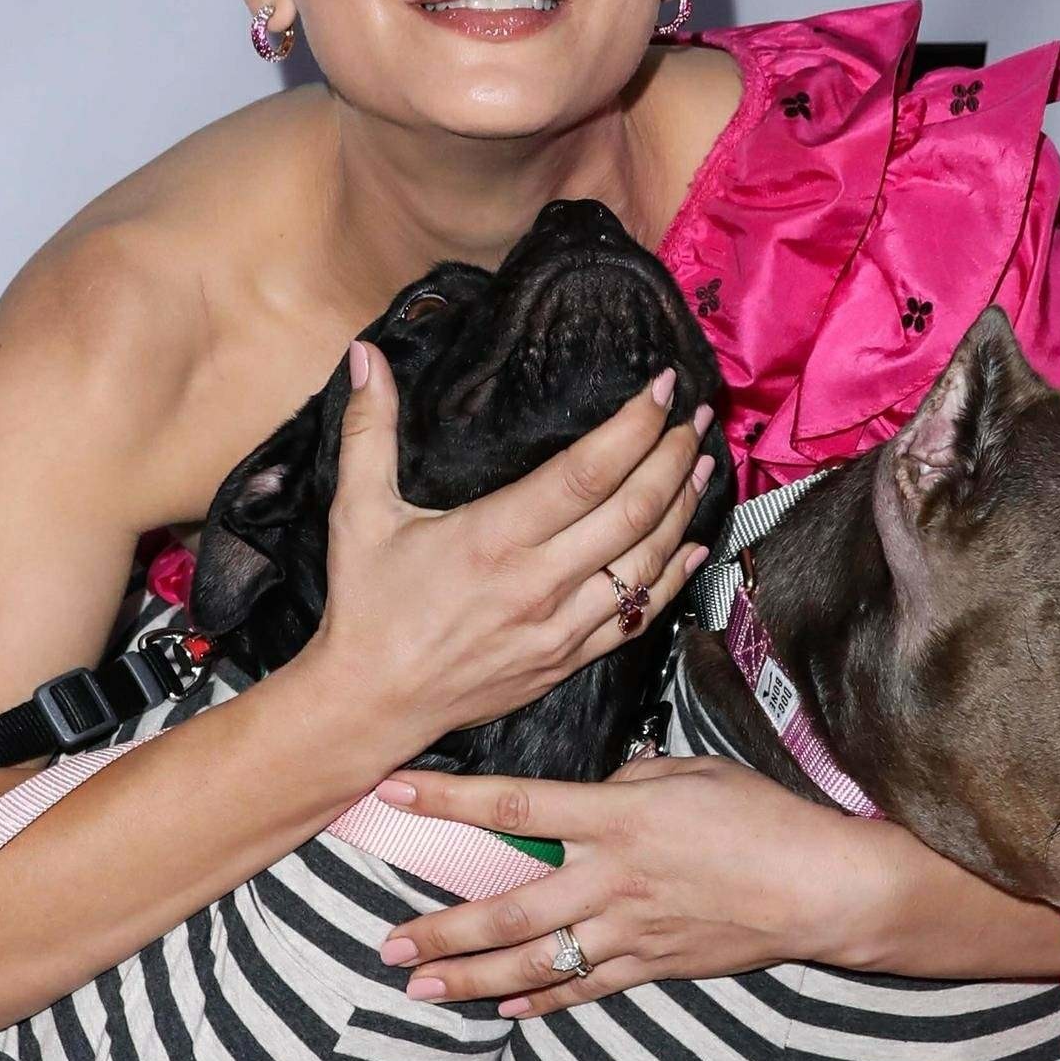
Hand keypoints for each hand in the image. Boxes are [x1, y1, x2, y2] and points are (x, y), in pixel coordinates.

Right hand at [301, 343, 715, 760]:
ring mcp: (559, 627)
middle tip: (696, 418)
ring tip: (701, 466)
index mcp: (494, 537)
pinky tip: (690, 547)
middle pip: (633, 510)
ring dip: (681, 509)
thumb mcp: (358, 513)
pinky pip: (637, 618)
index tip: (662, 388)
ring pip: (645, 563)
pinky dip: (672, 579)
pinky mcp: (566, 661)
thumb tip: (364, 356)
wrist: (371, 704)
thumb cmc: (366, 608)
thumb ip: (368, 429)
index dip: (635, 426)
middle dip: (674, 456)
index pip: (588, 472)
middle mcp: (538, 582)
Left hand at [374, 754, 909, 1014]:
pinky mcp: (653, 966)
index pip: (513, 804)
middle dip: (441, 927)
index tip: (390, 795)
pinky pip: (585, 988)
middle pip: (507, 907)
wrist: (823, 887)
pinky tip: (500, 1008)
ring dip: (471, 978)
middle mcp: (611, 878)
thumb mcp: (689, 773)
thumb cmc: (763, 818)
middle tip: (388, 942)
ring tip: (420, 989)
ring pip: (535, 961)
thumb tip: (590, 795)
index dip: (446, 802)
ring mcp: (630, 930)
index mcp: (616, 817)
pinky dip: (540, 1001)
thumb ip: (626, 782)